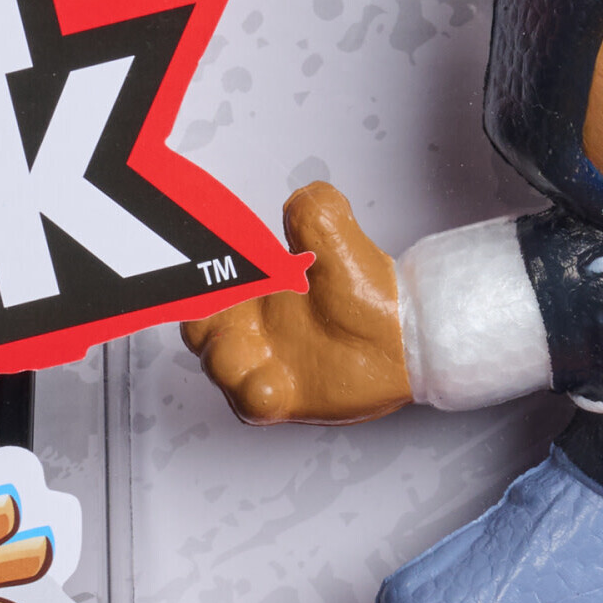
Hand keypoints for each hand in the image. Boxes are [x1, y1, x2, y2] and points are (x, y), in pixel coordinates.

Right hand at [179, 182, 410, 423]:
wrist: (405, 340)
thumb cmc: (372, 295)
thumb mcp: (343, 245)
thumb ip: (317, 215)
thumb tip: (297, 199)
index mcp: (258, 287)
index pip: (205, 284)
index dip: (198, 283)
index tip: (210, 281)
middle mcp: (254, 326)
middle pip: (199, 329)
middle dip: (205, 326)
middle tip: (233, 321)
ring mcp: (265, 362)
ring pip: (218, 365)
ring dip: (227, 360)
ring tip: (258, 352)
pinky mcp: (282, 396)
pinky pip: (249, 403)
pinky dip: (253, 393)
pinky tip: (275, 383)